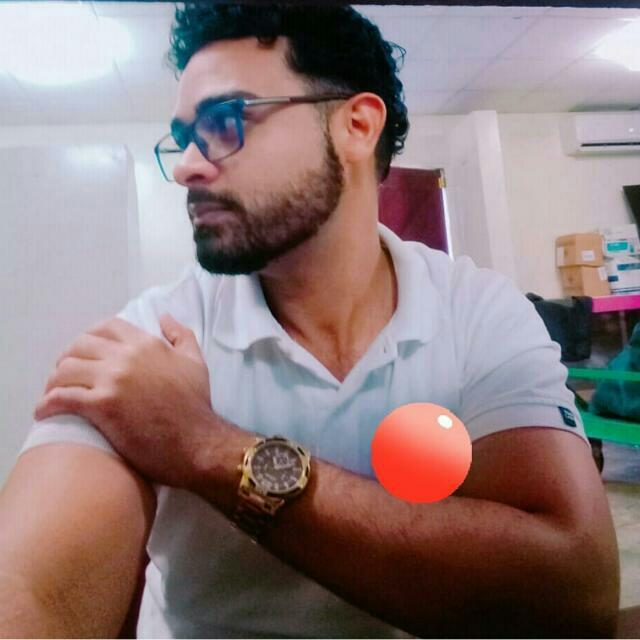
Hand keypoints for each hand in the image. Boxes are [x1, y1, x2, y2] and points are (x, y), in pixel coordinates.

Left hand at [33, 313, 222, 487]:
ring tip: (53, 394)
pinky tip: (44, 412)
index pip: (106, 327)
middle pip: (79, 346)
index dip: (89, 338)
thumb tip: (164, 316)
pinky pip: (62, 397)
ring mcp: (113, 380)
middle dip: (67, 359)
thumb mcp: (196, 362)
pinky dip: (47, 404)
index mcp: (146, 343)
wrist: (197, 443)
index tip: (85, 354)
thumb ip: (181, 335)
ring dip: (54, 382)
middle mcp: (126, 356)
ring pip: (65, 370)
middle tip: (66, 377)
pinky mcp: (101, 406)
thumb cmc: (196, 405)